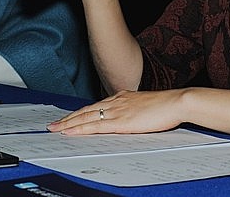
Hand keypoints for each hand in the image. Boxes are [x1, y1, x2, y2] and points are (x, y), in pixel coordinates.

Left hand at [46, 90, 183, 134]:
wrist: (176, 102)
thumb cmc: (166, 106)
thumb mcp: (145, 106)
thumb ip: (133, 111)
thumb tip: (128, 119)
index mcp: (122, 97)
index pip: (94, 106)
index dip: (79, 113)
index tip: (68, 118)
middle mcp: (116, 102)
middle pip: (86, 111)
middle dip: (68, 118)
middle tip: (53, 125)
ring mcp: (117, 110)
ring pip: (86, 117)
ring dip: (69, 124)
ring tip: (55, 129)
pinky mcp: (121, 121)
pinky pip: (96, 126)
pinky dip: (81, 128)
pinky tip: (71, 132)